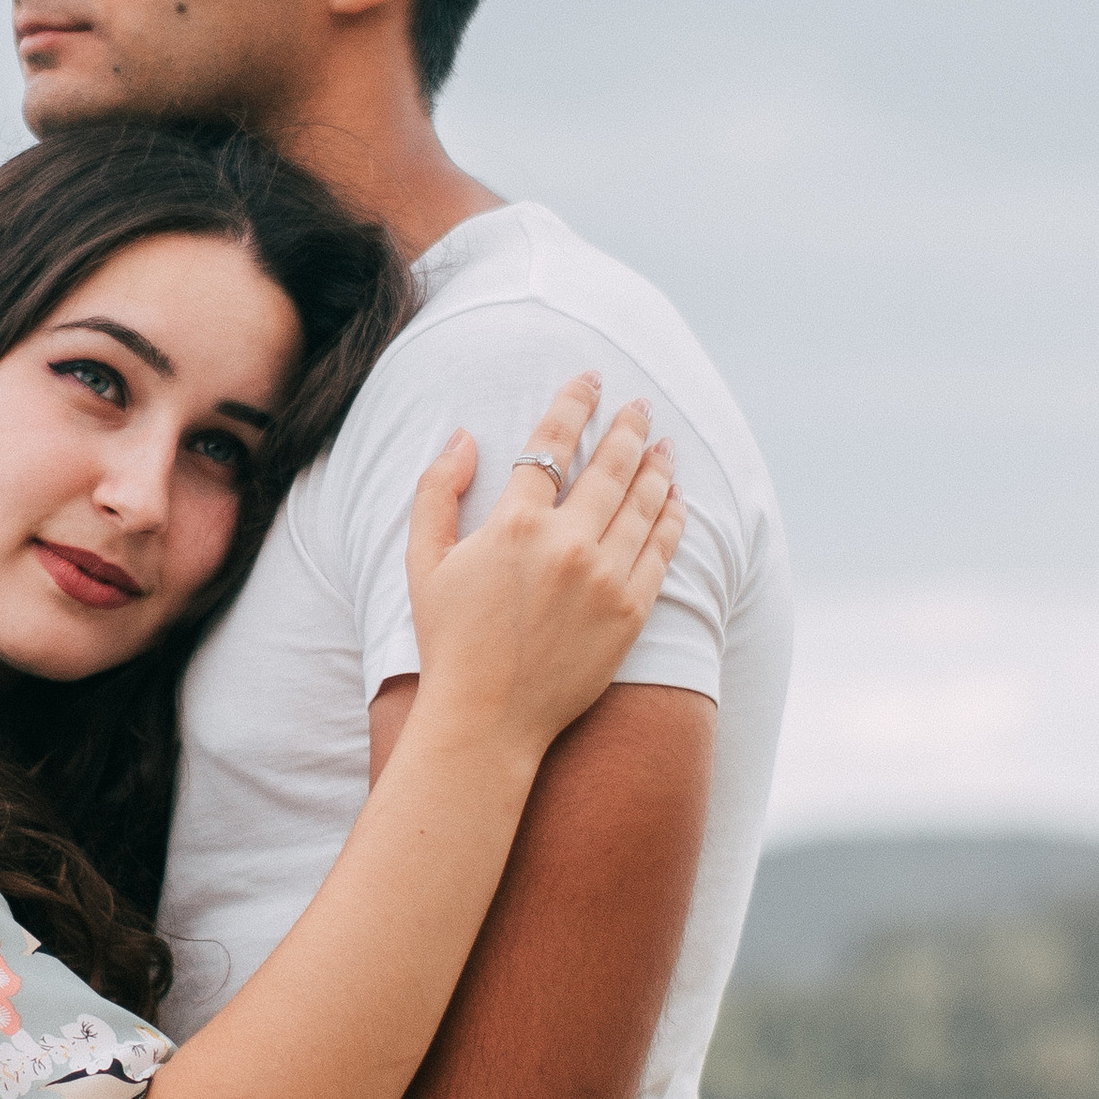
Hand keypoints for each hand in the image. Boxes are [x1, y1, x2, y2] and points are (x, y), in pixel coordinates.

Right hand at [405, 376, 682, 759]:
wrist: (488, 719)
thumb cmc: (449, 641)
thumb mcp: (422, 561)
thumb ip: (436, 490)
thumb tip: (466, 435)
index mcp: (514, 525)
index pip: (552, 444)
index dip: (574, 404)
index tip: (590, 379)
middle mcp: (567, 544)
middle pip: (610, 466)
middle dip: (627, 426)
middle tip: (639, 404)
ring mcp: (605, 578)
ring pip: (643, 503)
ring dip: (657, 465)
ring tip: (664, 442)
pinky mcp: (631, 612)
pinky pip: (661, 549)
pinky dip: (672, 517)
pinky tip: (676, 498)